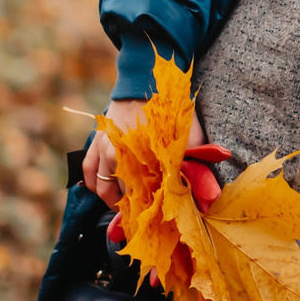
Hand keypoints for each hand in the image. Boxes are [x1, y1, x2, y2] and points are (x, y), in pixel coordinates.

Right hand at [82, 97, 207, 208]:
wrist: (143, 81)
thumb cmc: (168, 108)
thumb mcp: (188, 135)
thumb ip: (196, 162)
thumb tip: (211, 195)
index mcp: (142, 156)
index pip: (144, 195)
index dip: (150, 210)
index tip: (156, 219)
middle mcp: (118, 155)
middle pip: (122, 194)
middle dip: (132, 207)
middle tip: (143, 214)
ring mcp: (103, 148)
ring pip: (101, 187)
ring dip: (112, 200)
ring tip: (125, 206)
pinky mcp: (95, 142)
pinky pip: (88, 171)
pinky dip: (93, 184)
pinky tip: (103, 190)